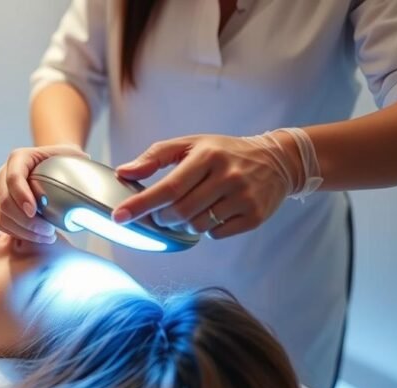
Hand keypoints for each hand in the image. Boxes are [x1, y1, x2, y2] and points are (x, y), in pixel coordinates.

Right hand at [0, 144, 89, 243]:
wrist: (48, 164)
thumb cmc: (59, 159)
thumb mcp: (70, 153)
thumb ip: (78, 158)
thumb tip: (88, 166)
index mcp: (19, 158)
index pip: (13, 178)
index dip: (22, 196)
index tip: (34, 211)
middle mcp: (3, 174)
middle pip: (5, 201)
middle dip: (26, 221)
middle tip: (48, 231)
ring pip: (2, 216)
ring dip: (23, 231)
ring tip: (46, 236)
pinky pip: (2, 224)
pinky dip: (18, 233)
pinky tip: (36, 237)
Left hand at [112, 133, 299, 238]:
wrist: (276, 160)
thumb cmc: (223, 152)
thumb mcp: (191, 144)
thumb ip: (155, 157)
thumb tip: (123, 172)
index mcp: (208, 156)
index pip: (168, 187)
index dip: (141, 204)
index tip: (119, 217)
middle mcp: (227, 176)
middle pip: (180, 213)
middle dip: (162, 219)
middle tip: (162, 214)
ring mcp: (244, 197)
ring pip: (197, 226)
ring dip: (184, 225)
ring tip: (191, 210)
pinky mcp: (255, 216)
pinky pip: (216, 234)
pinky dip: (207, 230)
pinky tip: (214, 213)